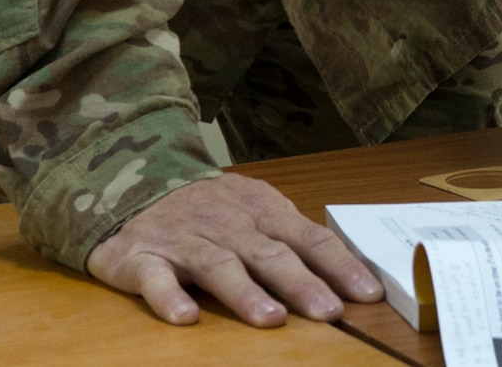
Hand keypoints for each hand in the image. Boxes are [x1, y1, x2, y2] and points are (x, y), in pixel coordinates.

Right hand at [87, 173, 382, 326]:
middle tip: (329, 312)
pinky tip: (185, 317)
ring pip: (219, 266)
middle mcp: (228, 226)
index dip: (339, 265)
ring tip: (271, 318)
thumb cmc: (209, 208)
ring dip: (245, 293)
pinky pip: (154, 278)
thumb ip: (291, 237)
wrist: (133, 184)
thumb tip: (346, 269)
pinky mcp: (140, 258)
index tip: (367, 293)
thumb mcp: (255, 209)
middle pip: (270, 254)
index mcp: (263, 211)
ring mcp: (184, 241)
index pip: (309, 238)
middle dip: (302, 283)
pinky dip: (169, 297)